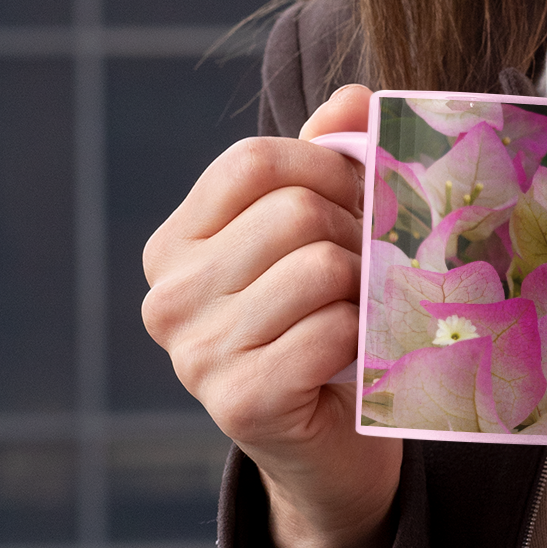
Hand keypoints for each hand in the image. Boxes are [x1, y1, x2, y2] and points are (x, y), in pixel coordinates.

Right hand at [142, 82, 402, 547]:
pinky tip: (360, 354)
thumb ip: (331, 159)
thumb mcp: (324, 233)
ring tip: (367, 308)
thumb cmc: (326, 325)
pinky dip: (365, 335)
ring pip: (319, 266)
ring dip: (366, 285)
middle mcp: (169, 298)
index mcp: (177, 245)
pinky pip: (331, 328)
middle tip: (377, 265)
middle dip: (359, 230)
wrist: (331, 450)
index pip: (253, 160)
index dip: (329, 166)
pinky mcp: (240, 402)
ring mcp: (196, 355)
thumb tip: (353, 97)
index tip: (363, 198)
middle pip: (293, 210)